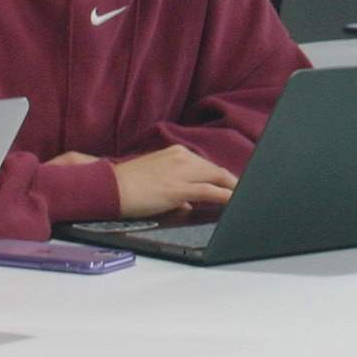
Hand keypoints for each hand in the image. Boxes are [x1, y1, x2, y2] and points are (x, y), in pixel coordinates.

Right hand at [111, 144, 238, 216]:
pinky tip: (235, 201)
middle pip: (216, 170)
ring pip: (217, 177)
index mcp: (176, 153)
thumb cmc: (129, 185)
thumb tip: (188, 204)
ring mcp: (181, 171)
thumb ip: (176, 188)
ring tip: (245, 199)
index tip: (233, 186)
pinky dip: (226, 196)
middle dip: (232, 183)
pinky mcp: (178, 188)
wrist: (110, 188)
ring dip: (233, 189)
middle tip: (245, 193)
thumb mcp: (156, 179)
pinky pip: (210, 191)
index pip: (206, 166)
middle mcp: (181, 157)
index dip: (221, 178)